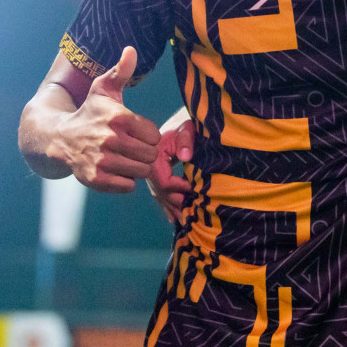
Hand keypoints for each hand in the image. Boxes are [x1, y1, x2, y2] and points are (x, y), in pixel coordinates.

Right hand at [54, 47, 160, 192]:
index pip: (154, 135)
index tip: (136, 132)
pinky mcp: (94, 179)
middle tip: (133, 148)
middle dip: (145, 152)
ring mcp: (101, 161)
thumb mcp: (103, 89)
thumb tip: (131, 49)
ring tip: (125, 158)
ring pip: (141, 172)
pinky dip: (125, 181)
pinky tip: (116, 170)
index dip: (148, 135)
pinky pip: (127, 187)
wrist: (59, 137)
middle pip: (150, 155)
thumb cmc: (89, 112)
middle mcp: (109, 140)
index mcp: (118, 117)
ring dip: (136, 167)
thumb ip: (121, 71)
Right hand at [146, 110, 194, 224]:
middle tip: (192, 213)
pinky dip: (167, 207)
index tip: (194, 188)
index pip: (164, 181)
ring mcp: (154, 175)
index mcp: (156, 158)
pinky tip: (173, 219)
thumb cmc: (183, 125)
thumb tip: (185, 157)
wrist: (174, 125)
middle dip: (177, 203)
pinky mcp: (158, 177)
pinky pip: (160, 195)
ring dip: (173, 209)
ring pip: (161, 196)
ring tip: (185, 222)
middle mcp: (152, 170)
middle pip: (162, 192)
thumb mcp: (186, 128)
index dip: (179, 187)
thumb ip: (185, 140)